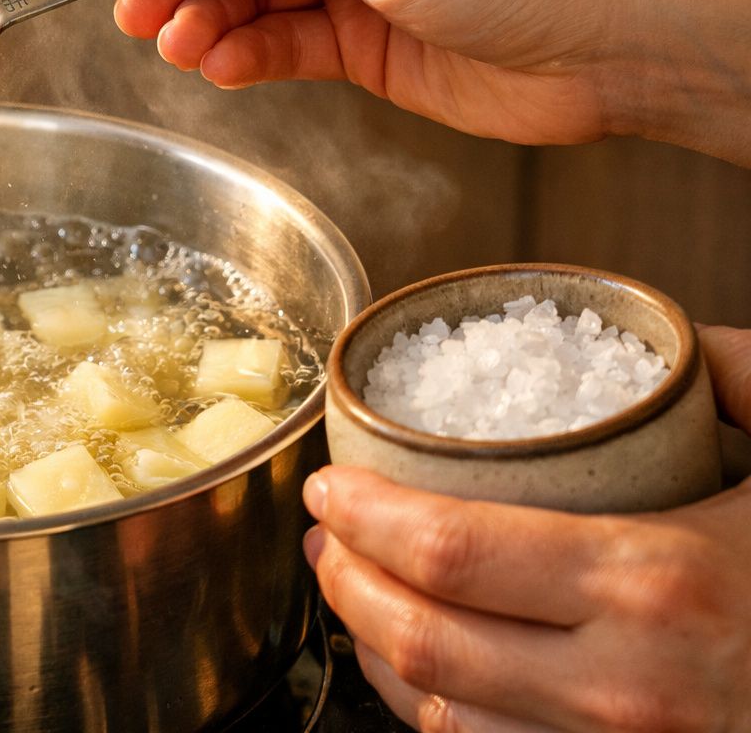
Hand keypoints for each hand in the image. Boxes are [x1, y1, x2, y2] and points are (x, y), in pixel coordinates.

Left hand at [303, 324, 750, 730]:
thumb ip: (745, 372)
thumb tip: (672, 338)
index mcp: (659, 580)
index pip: (448, 551)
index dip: (363, 516)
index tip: (330, 483)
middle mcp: (630, 685)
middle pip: (425, 638)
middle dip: (344, 580)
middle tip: (325, 533)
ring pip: (444, 715)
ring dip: (375, 649)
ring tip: (352, 590)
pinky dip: (438, 714)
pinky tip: (423, 670)